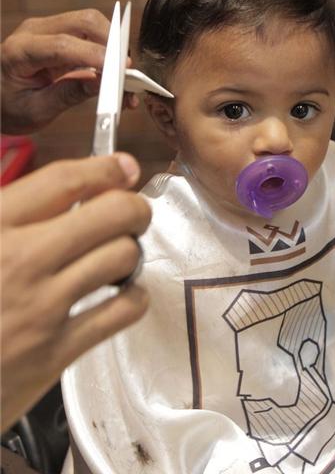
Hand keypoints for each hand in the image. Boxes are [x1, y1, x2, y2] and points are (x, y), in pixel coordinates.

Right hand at [0, 154, 150, 430]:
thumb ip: (8, 214)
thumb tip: (57, 190)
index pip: (63, 181)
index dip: (105, 168)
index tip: (125, 168)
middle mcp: (19, 261)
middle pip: (112, 213)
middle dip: (135, 208)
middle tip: (132, 215)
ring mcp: (41, 308)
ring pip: (123, 256)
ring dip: (131, 251)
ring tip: (119, 256)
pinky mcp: (55, 353)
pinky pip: (124, 311)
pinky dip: (134, 298)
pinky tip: (121, 295)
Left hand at [1, 9, 137, 134]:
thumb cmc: (9, 107)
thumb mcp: (37, 111)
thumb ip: (68, 94)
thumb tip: (103, 83)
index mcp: (19, 52)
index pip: (62, 45)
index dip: (94, 55)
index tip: (120, 70)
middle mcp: (35, 32)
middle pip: (84, 21)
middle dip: (113, 43)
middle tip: (128, 72)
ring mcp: (49, 30)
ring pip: (93, 24)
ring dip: (115, 48)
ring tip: (126, 80)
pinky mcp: (62, 35)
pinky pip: (93, 36)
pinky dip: (111, 53)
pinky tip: (119, 76)